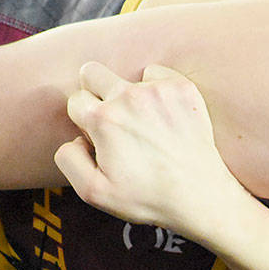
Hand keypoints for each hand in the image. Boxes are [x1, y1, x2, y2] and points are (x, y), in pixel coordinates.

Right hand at [54, 62, 248, 238]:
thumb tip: (76, 137)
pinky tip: (164, 119)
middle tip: (113, 121)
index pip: (76, 100)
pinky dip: (157, 92)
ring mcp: (158, 89)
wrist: (200, 196)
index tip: (100, 137)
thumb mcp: (94, 192)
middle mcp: (128, 96)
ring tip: (145, 127)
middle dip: (94, 93)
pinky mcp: (182, 88)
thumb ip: (68, 159)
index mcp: (102, 119)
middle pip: (91, 72)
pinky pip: (157, 74)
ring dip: (130, 97)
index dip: (84, 121)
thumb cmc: (147, 197)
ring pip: (127, 77)